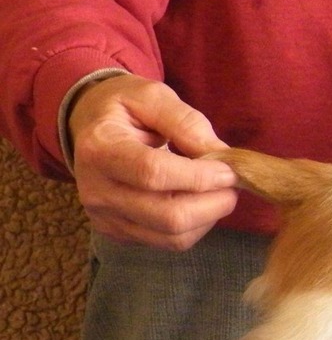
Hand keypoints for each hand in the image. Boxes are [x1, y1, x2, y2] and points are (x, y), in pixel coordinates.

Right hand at [68, 74, 238, 249]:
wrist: (90, 128)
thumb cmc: (125, 109)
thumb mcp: (153, 96)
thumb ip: (187, 123)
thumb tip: (222, 157)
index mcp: (100, 148)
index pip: (154, 173)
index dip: (200, 177)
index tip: (230, 170)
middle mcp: (96, 190)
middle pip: (167, 216)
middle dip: (214, 203)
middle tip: (232, 185)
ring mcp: (105, 217)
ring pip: (173, 237)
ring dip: (209, 218)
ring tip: (218, 192)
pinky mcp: (118, 234)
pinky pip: (168, 243)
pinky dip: (195, 227)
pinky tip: (198, 203)